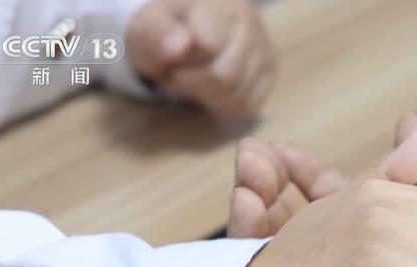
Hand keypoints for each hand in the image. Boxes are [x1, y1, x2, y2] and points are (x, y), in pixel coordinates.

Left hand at [125, 0, 276, 116]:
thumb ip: (158, 35)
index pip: (207, 47)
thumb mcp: (147, 28)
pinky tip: (211, 88)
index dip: (179, 62)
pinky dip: (222, 104)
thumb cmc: (163, 30)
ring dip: (205, 96)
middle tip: (177, 72)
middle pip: (224, 77)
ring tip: (193, 77)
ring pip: (237, 96)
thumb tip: (180, 46)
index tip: (166, 57)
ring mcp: (265, 48)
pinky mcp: (269, 73)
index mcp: (218, 3)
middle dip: (191, 83)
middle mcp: (250, 22)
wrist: (182, 28)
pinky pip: (247, 106)